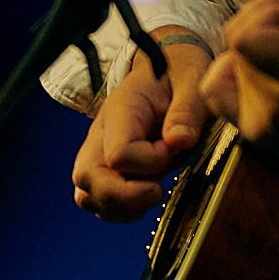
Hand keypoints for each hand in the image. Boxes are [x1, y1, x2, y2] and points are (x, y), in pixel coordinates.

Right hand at [72, 29, 212, 221]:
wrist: (167, 69)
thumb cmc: (179, 75)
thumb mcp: (192, 82)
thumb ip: (186, 111)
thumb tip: (179, 141)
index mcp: (121, 110)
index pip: (119, 153)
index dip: (151, 162)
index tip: (175, 149)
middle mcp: (100, 133)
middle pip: (87, 177)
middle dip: (125, 197)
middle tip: (159, 189)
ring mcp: (97, 151)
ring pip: (86, 195)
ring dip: (119, 207)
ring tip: (152, 193)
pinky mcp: (103, 167)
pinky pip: (95, 200)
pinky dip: (118, 210)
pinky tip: (144, 196)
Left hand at [200, 0, 278, 239]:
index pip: (247, 34)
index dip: (268, 10)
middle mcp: (278, 102)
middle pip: (238, 40)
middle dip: (263, 21)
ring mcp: (263, 123)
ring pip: (231, 61)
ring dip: (255, 48)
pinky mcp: (256, 135)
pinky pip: (217, 91)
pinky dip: (230, 73)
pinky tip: (256, 70)